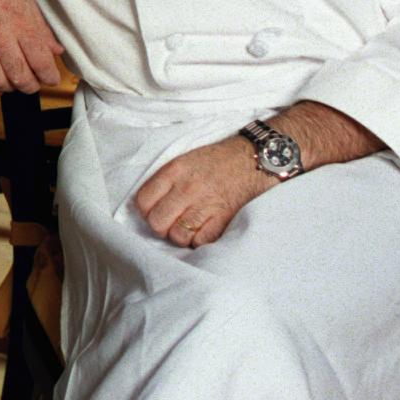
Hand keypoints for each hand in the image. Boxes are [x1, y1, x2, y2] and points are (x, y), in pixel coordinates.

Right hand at [0, 0, 63, 92]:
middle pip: (21, 77)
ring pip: (0, 80)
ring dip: (12, 88)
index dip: (50, 77)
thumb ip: (43, 30)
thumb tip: (57, 50)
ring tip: (16, 83)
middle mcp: (3, 37)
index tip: (52, 78)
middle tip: (34, 83)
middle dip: (32, 86)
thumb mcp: (28, 4)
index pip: (42, 63)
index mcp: (22, 25)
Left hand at [134, 135, 274, 247]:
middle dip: (162, 228)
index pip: (143, 201)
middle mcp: (187, 188)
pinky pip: (201, 241)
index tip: (155, 212)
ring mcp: (206, 204)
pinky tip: (205, 231)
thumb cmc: (219, 161)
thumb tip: (149, 206)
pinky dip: (201, 241)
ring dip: (182, 237)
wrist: (255, 158)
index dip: (146, 212)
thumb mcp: (186, 160)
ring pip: (178, 236)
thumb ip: (166, 181)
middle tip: (172, 224)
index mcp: (174, 172)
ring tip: (189, 229)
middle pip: (157, 223)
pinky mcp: (224, 218)